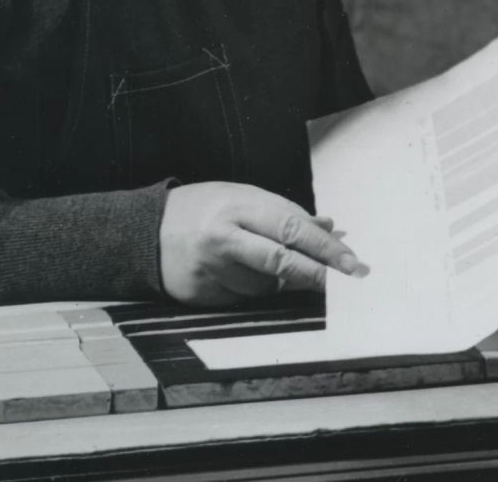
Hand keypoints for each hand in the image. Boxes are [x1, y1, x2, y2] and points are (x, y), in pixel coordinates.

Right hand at [159, 182, 368, 306]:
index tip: (350, 262)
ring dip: (279, 280)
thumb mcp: (243, 197)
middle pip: (280, 261)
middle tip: (344, 282)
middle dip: (317, 274)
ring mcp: (210, 269)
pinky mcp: (201, 294)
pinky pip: (244, 299)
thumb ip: (286, 213)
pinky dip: (252, 289)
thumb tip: (330, 229)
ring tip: (262, 261)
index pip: (291, 228)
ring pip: (265, 286)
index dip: (325, 247)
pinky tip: (240, 273)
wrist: (147, 232)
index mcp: (237, 207)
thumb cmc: (204, 209)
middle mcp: (222, 238)